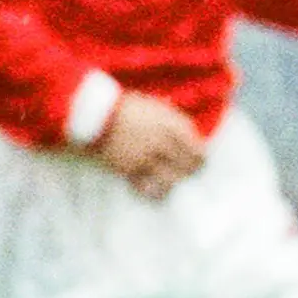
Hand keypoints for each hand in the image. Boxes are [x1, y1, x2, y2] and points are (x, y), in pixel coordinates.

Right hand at [94, 91, 208, 200]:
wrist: (96, 116)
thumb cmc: (124, 107)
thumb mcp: (152, 104)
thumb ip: (169, 117)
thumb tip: (183, 125)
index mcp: (170, 124)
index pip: (195, 145)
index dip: (200, 156)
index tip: (201, 160)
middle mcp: (163, 142)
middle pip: (187, 164)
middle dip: (192, 171)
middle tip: (191, 174)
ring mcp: (147, 157)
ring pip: (171, 179)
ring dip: (175, 182)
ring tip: (175, 185)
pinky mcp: (130, 170)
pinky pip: (148, 186)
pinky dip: (155, 191)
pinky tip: (157, 193)